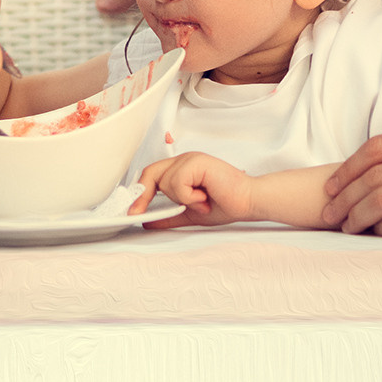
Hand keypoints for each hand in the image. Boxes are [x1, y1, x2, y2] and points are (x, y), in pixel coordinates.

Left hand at [129, 152, 255, 227]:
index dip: (140, 194)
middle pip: (151, 173)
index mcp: (182, 168)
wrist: (248, 202)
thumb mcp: (190, 213)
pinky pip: (178, 183)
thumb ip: (170, 216)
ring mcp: (191, 159)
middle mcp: (184, 160)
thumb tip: (148, 222)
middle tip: (137, 213)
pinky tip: (205, 197)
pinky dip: (190, 197)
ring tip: (202, 202)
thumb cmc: (226, 203)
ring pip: (165, 182)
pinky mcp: (198, 162)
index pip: (152, 176)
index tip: (132, 213)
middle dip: (142, 196)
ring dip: (183, 200)